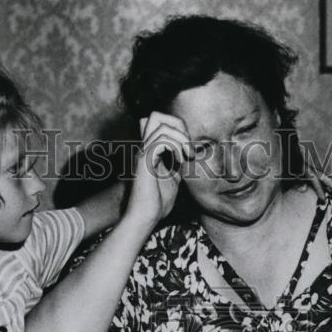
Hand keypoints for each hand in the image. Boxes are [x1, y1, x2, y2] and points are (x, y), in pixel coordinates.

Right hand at [124, 112, 192, 230]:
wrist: (146, 217)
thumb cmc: (157, 203)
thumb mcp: (173, 180)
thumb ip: (177, 165)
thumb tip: (187, 156)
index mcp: (150, 150)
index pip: (160, 122)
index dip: (178, 128)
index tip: (188, 150)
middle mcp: (144, 147)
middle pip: (156, 115)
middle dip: (178, 125)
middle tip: (188, 148)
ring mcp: (143, 152)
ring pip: (161, 125)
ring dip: (180, 138)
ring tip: (187, 156)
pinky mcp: (144, 159)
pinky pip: (161, 139)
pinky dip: (175, 146)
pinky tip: (179, 161)